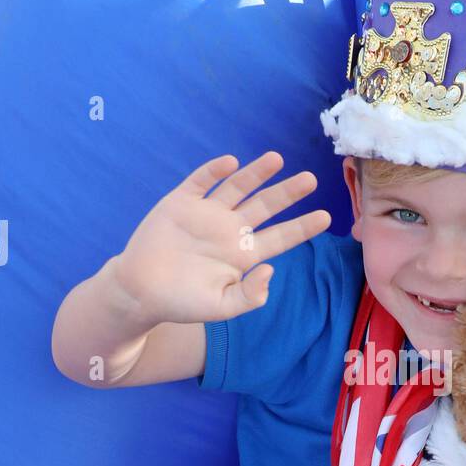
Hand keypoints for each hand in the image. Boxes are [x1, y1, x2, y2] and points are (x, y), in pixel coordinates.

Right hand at [112, 151, 331, 326]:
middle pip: (266, 206)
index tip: (327, 217)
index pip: (281, 237)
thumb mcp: (222, 308)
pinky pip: (200, 182)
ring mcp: (206, 214)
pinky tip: (231, 163)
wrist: (139, 292)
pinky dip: (214, 171)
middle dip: (288, 193)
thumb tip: (271, 270)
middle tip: (312, 179)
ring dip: (257, 173)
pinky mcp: (181, 203)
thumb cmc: (182, 303)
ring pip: (238, 188)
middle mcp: (229, 230)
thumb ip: (250, 295)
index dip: (303, 227)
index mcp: (244, 255)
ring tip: (277, 158)